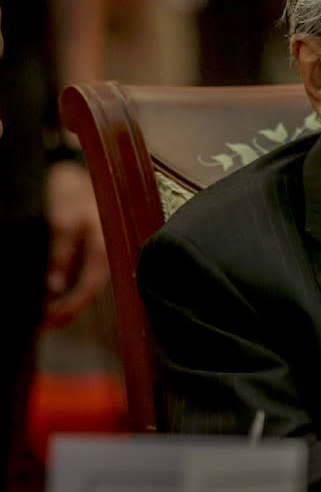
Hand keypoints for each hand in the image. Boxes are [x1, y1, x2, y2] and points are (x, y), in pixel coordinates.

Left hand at [44, 161, 108, 324]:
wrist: (77, 165)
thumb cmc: (73, 190)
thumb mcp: (63, 223)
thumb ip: (60, 255)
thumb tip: (54, 288)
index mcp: (104, 245)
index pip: (90, 285)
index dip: (70, 306)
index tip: (49, 320)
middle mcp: (105, 250)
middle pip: (88, 288)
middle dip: (66, 309)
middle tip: (44, 326)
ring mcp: (99, 247)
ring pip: (84, 280)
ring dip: (65, 298)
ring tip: (45, 313)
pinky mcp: (90, 243)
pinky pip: (81, 270)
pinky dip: (66, 283)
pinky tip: (52, 289)